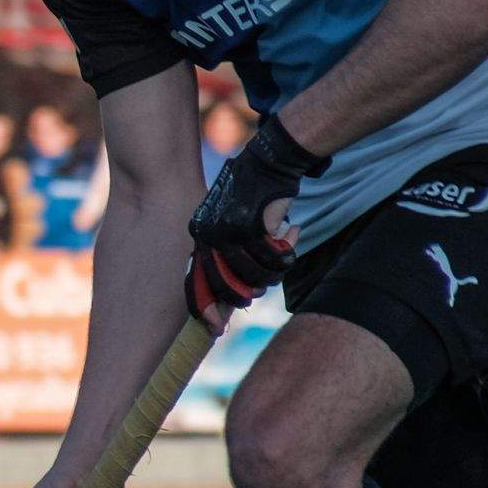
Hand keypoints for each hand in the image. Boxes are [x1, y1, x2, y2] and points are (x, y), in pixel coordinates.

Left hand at [185, 112, 325, 326]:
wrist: (269, 158)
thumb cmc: (255, 193)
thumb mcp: (231, 221)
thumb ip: (227, 253)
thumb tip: (232, 296)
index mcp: (198, 233)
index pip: (195, 280)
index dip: (205, 307)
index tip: (216, 329)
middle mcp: (208, 235)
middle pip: (225, 285)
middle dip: (244, 294)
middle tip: (256, 295)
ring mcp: (228, 231)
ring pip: (254, 275)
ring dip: (272, 271)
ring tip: (281, 253)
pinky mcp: (253, 227)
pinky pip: (274, 258)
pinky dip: (287, 252)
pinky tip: (292, 231)